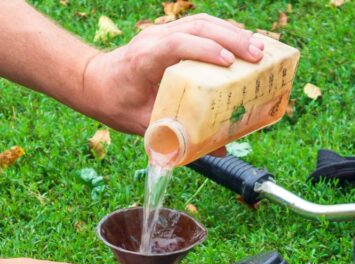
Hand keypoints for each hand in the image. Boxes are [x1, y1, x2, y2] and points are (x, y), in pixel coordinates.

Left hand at [80, 14, 264, 134]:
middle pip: (197, 27)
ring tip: (258, 50)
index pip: (175, 45)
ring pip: (203, 22)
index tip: (228, 61)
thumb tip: (219, 150)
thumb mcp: (144, 124)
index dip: (203, 50)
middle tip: (257, 57)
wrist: (96, 82)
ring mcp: (163, 31)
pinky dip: (226, 32)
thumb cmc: (117, 103)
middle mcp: (154, 38)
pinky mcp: (172, 33)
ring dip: (233, 33)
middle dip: (231, 39)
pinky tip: (244, 44)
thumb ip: (179, 136)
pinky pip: (202, 25)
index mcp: (144, 58)